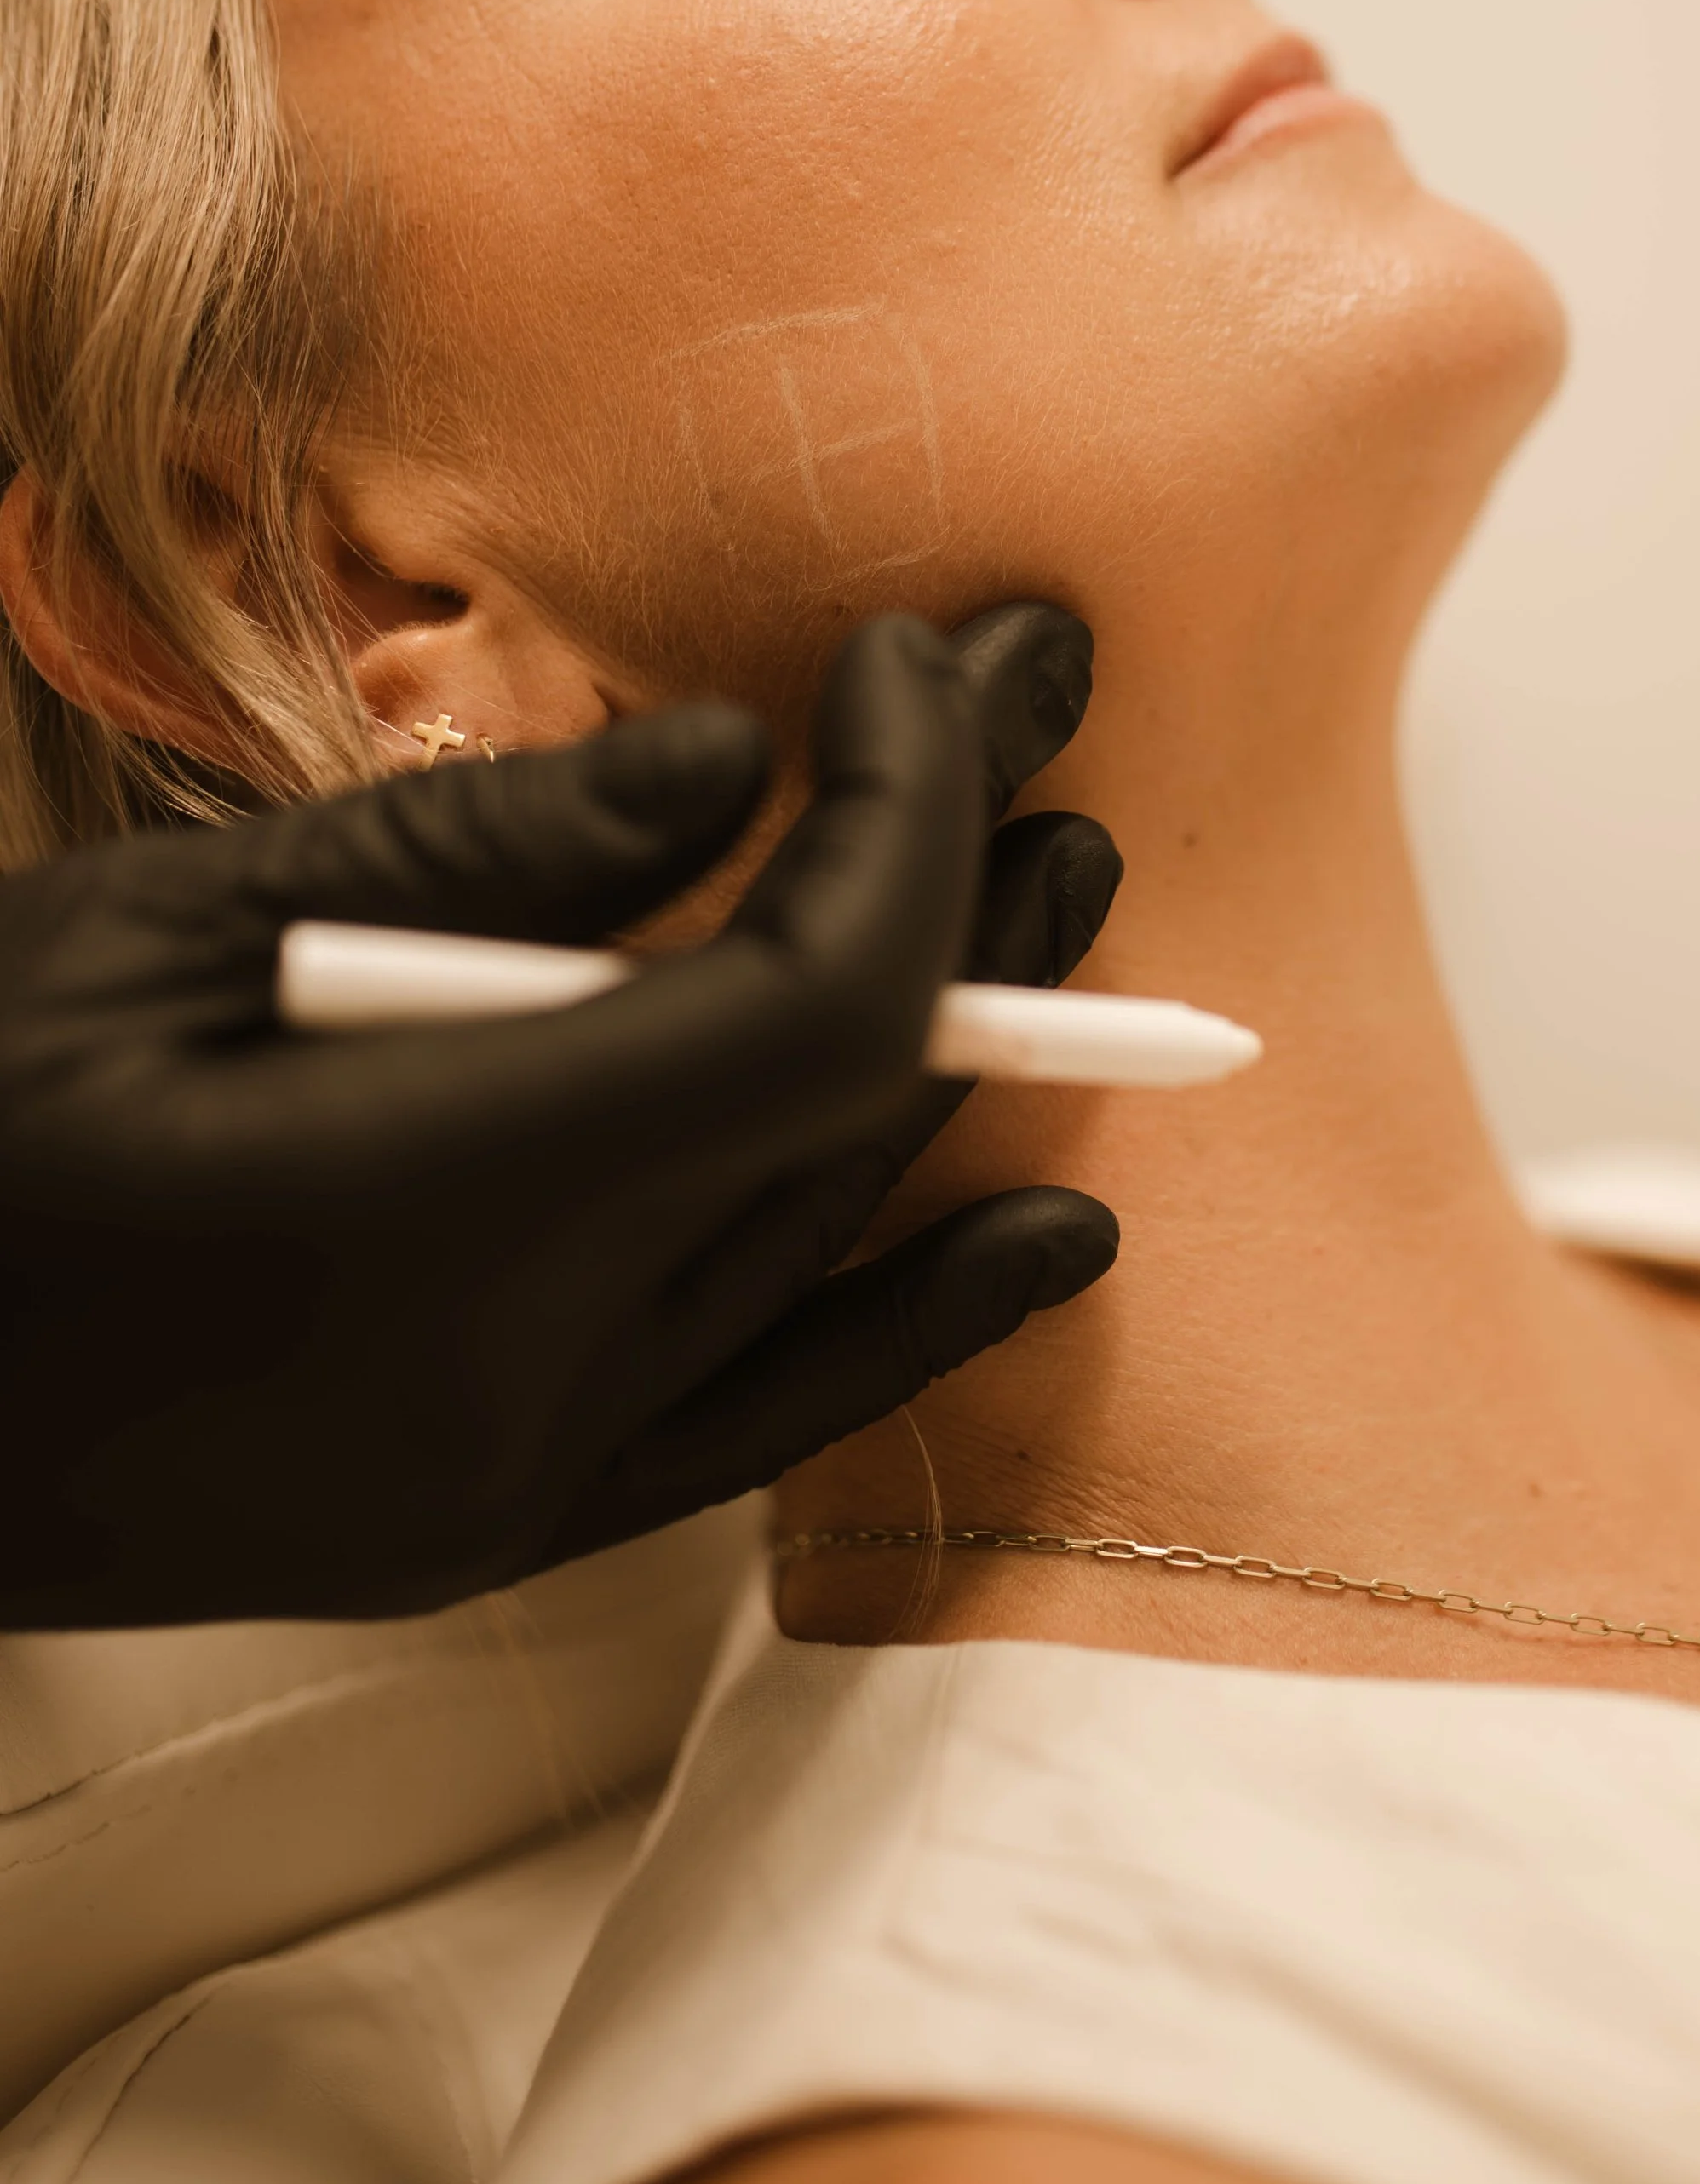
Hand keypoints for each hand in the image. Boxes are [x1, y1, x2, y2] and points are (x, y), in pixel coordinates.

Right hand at [0, 607, 1120, 1626]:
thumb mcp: (154, 936)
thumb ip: (473, 860)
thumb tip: (735, 770)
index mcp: (420, 1205)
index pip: (811, 1006)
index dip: (911, 815)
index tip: (907, 660)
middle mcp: (511, 1375)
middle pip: (853, 1105)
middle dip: (972, 876)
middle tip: (1042, 691)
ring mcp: (509, 1479)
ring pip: (828, 1242)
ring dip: (961, 1047)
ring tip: (1060, 876)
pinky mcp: (488, 1523)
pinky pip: (762, 1416)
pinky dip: (908, 1312)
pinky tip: (1051, 1237)